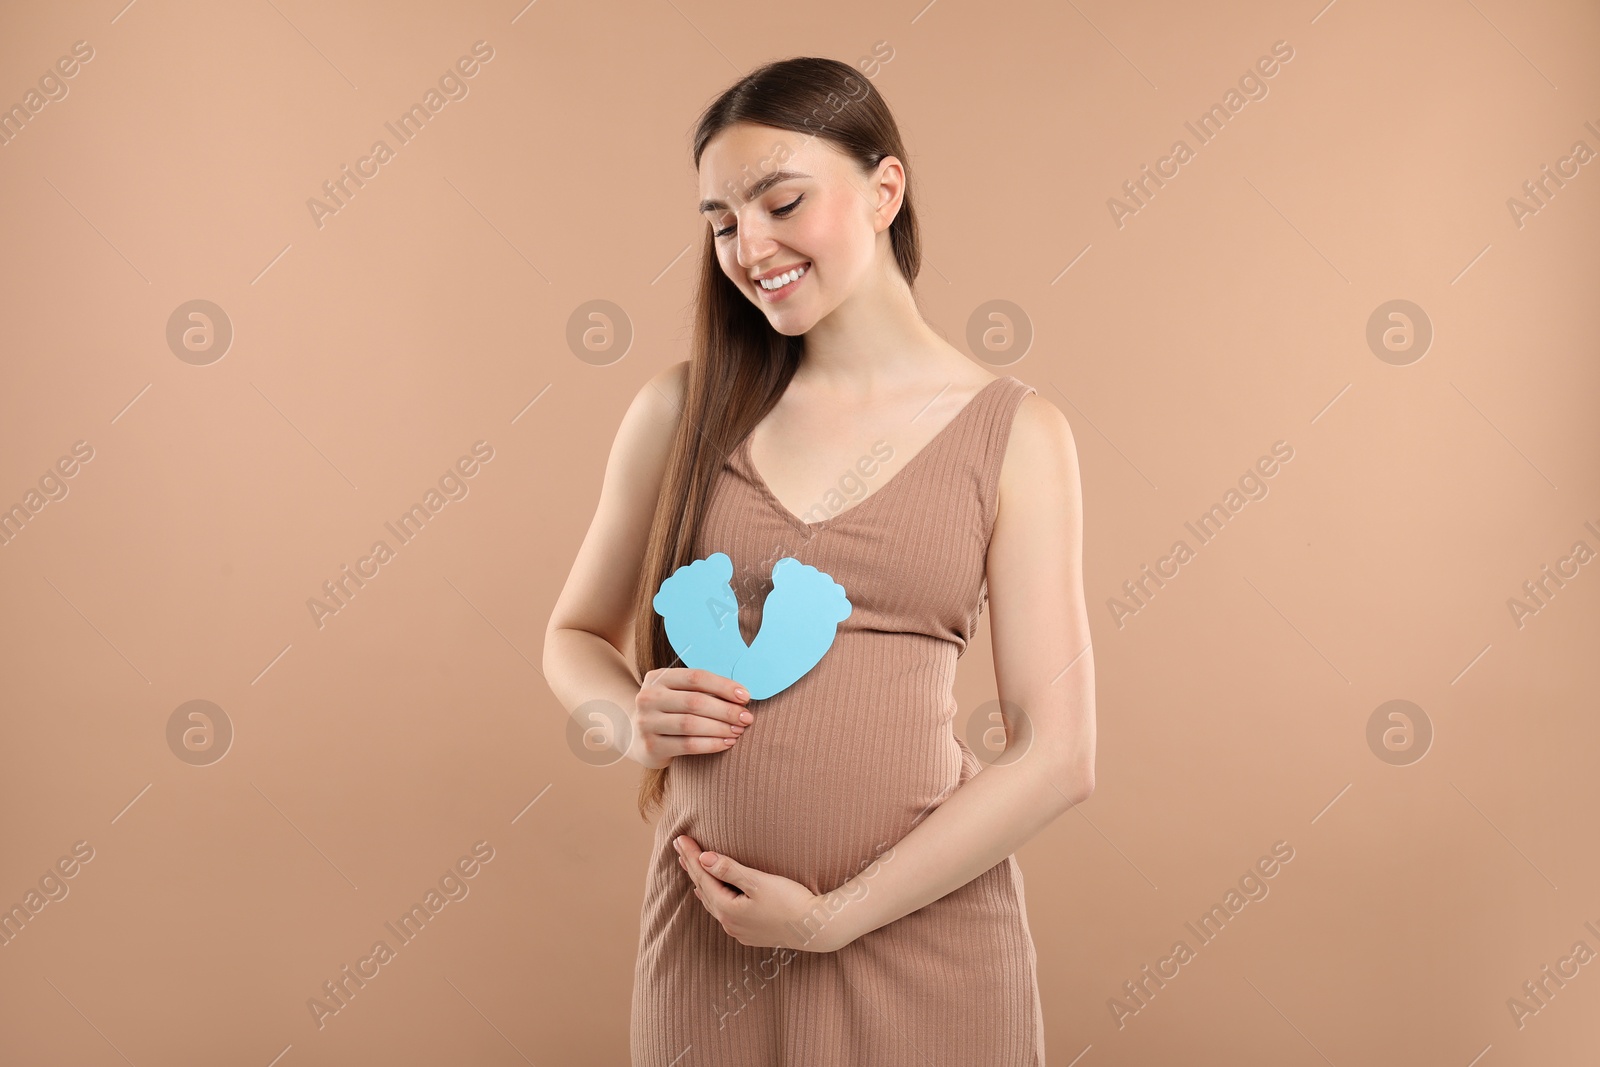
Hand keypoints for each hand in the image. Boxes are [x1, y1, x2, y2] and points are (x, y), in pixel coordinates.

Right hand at [626, 668, 752, 768]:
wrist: (637, 736)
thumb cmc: (670, 710)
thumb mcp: (678, 693)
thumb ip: (703, 691)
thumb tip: (742, 696)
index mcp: (657, 678)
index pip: (695, 677)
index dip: (723, 686)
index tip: (745, 696)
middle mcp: (648, 698)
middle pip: (695, 702)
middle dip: (726, 710)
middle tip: (747, 717)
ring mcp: (646, 723)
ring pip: (691, 724)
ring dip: (721, 728)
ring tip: (739, 731)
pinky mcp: (650, 746)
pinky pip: (688, 745)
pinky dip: (711, 744)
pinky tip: (727, 743)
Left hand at [674, 835, 850, 952]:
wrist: (816, 928)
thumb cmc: (791, 901)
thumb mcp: (759, 882)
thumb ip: (730, 870)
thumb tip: (703, 858)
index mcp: (728, 909)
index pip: (703, 876)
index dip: (691, 856)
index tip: (679, 838)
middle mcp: (728, 923)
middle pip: (703, 888)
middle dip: (691, 866)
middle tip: (679, 846)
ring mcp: (738, 930)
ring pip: (711, 901)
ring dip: (701, 881)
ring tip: (690, 865)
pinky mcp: (749, 933)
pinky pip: (722, 911)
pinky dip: (713, 896)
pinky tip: (711, 893)